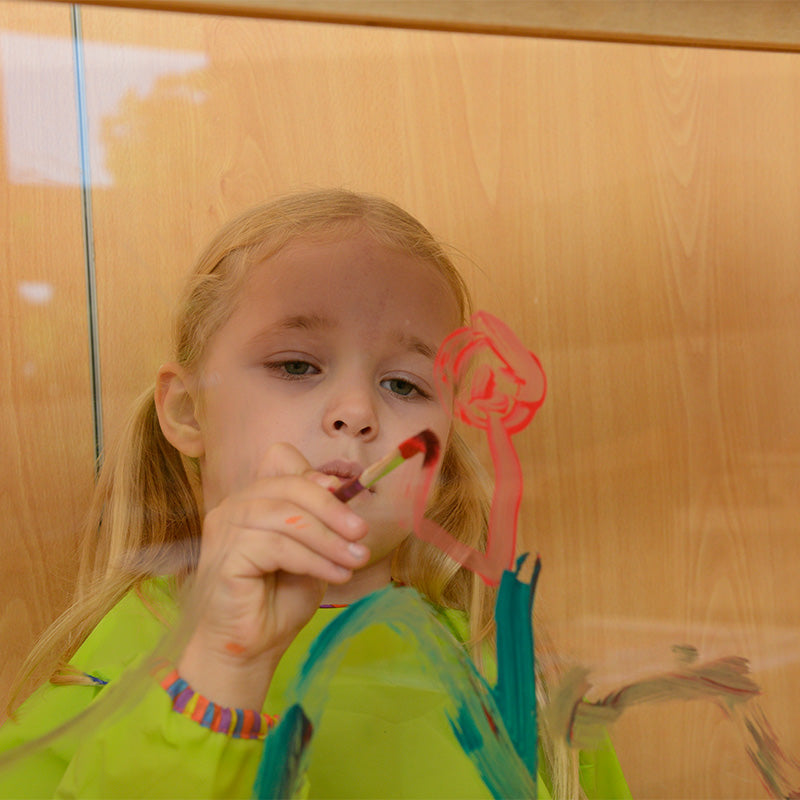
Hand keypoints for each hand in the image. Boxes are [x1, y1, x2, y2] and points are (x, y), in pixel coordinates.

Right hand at [177, 442, 368, 708]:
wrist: (251, 648)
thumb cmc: (278, 600)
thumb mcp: (311, 550)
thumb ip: (319, 520)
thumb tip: (345, 491)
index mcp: (254, 498)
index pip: (281, 459)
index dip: (314, 473)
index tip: (345, 494)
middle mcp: (234, 506)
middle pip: (289, 485)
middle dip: (331, 507)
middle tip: (361, 533)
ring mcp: (225, 528)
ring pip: (286, 516)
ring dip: (328, 538)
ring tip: (355, 560)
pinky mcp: (226, 555)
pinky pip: (278, 546)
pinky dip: (314, 559)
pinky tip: (336, 575)